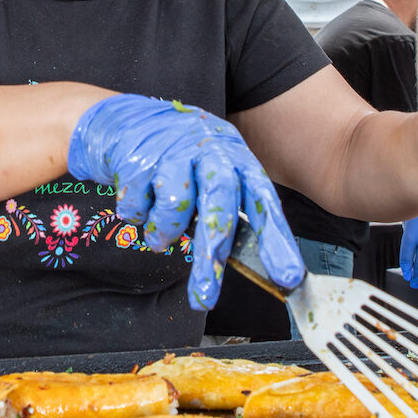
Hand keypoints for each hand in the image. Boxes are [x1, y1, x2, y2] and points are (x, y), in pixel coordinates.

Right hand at [68, 95, 302, 308]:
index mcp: (237, 159)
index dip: (276, 239)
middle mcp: (209, 152)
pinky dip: (136, 215)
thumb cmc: (182, 159)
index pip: (263, 201)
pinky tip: (139, 200)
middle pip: (218, 206)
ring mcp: (172, 151)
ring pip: (173, 210)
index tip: (288, 276)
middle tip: (205, 296)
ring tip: (158, 231)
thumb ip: (228, 210)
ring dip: (162, 233)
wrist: (130, 121)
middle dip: (211, 257)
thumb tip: (247, 265)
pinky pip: (136, 208)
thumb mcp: (213, 174)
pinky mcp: (138, 157)